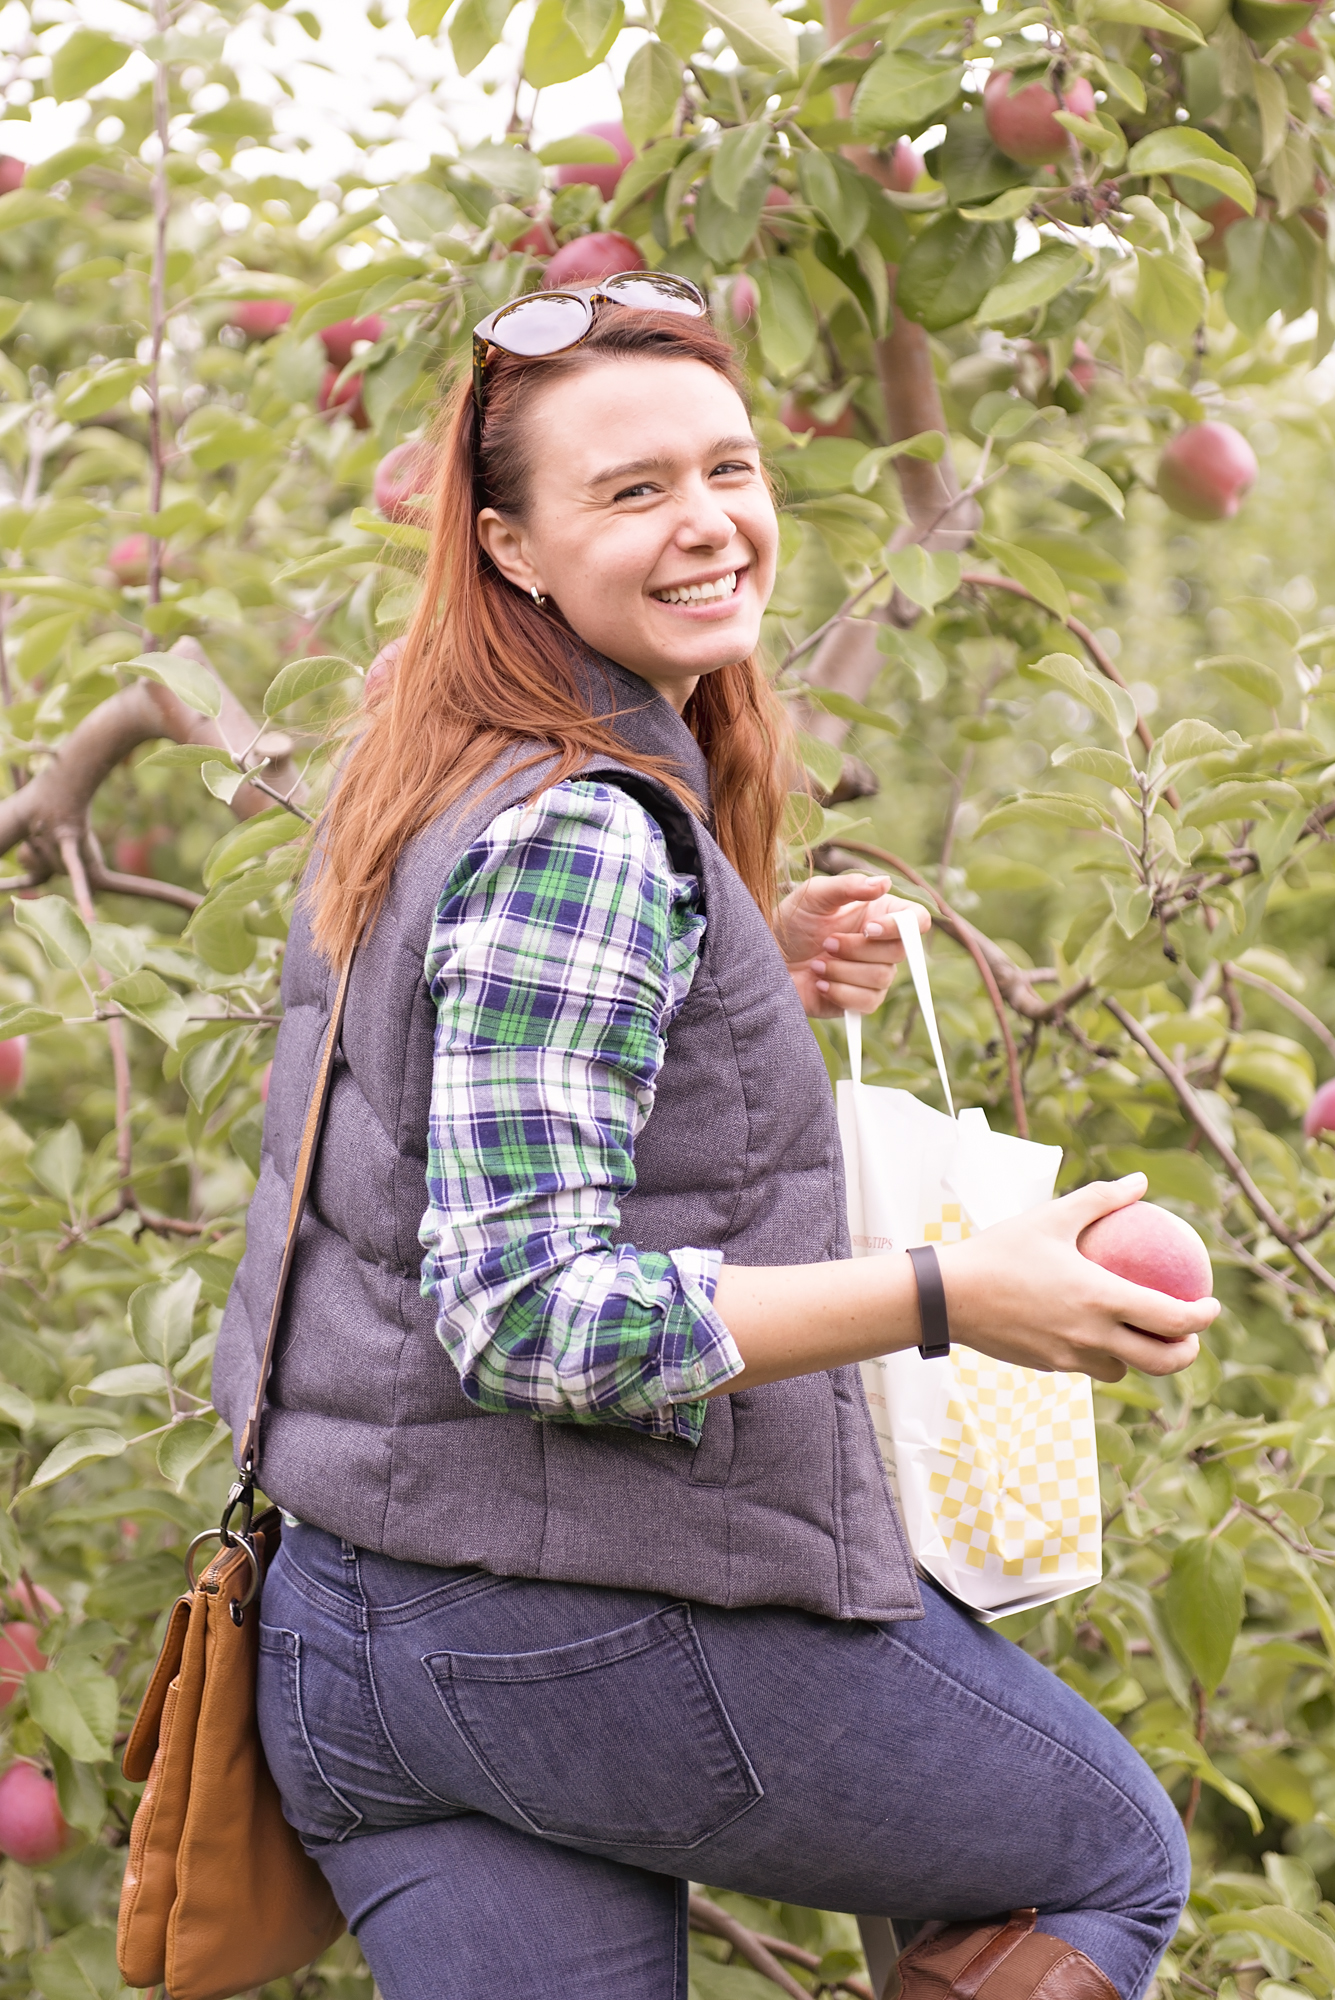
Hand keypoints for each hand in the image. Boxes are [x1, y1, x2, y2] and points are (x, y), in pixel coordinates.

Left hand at [776, 874, 930, 1018]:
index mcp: (879, 914)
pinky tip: (819, 982)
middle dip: (857, 949)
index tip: (869, 928)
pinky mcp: (860, 1001)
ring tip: (816, 963)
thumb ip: (848, 886)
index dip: (901, 926)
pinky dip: (839, 992)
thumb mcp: (814, 896)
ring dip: (843, 970)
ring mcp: (873, 975)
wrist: (767, 959)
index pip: (916, 920)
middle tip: (826, 943)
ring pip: (881, 978)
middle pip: (900, 951)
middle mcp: (882, 945)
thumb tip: (885, 883)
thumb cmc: (791, 923)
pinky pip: (867, 1003)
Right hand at [938, 1173, 1217, 1382]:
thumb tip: (1140, 1181)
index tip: (1211, 1305)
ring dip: (1139, 1356)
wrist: (949, 1296)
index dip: (1202, 1318)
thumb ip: (1101, 1199)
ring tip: (1139, 1333)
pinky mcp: (1048, 1366)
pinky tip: (1088, 1330)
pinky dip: (1100, 1353)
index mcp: (1101, 1298)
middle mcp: (1092, 1335)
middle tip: (1188, 1334)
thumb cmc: (1001, 1251)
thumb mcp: (1052, 1216)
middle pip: (1161, 1361)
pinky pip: (1087, 1366)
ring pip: (1124, 1369)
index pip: (1172, 1319)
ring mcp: (1070, 1357)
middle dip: (1186, 1353)